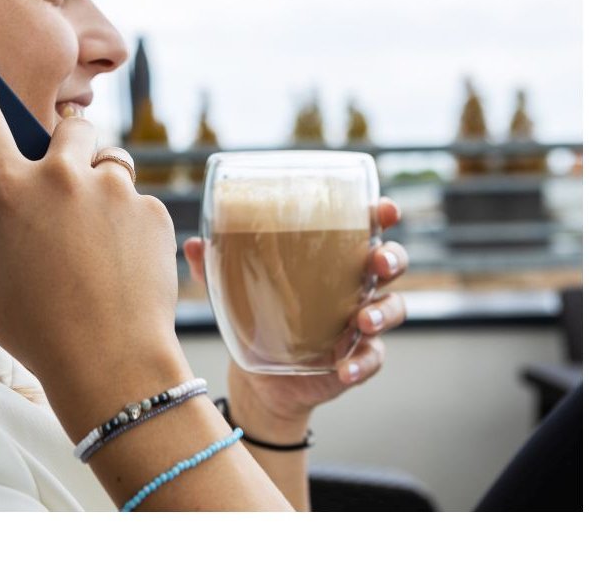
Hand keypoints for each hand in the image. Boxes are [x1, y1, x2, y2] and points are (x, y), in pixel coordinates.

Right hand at [0, 52, 192, 437]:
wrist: (110, 361)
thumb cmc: (34, 330)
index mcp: (11, 192)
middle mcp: (64, 178)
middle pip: (71, 125)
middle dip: (69, 139)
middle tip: (63, 174)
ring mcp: (114, 191)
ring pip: (111, 161)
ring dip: (101, 179)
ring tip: (94, 223)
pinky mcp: (151, 211)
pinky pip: (139, 200)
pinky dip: (129, 219)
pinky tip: (119, 255)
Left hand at [182, 197, 408, 432]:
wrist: (261, 379)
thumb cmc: (257, 316)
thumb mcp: (234, 290)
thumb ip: (215, 267)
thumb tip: (195, 243)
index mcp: (333, 258)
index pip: (366, 228)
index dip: (382, 215)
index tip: (385, 209)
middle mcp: (355, 286)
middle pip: (391, 264)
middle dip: (392, 257)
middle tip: (378, 262)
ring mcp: (360, 323)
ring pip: (393, 309)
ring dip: (383, 312)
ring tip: (363, 320)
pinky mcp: (358, 358)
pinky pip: (373, 358)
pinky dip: (363, 363)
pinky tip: (346, 368)